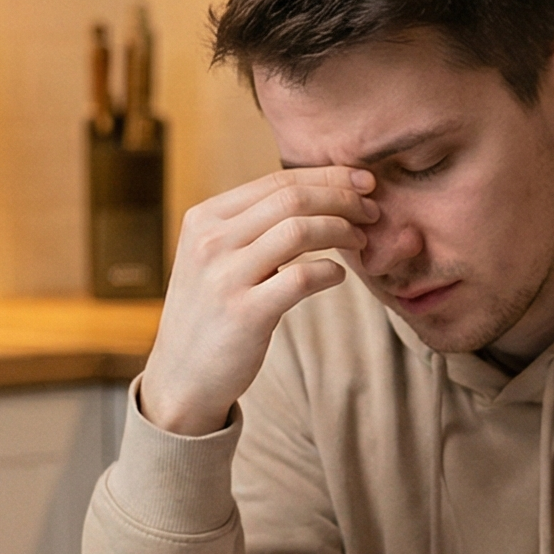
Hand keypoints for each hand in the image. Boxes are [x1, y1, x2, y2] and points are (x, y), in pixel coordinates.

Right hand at [140, 168, 378, 435]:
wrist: (182, 377)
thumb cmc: (211, 313)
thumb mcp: (215, 258)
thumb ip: (251, 228)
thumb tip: (317, 197)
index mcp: (204, 218)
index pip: (275, 180)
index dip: (327, 176)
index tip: (363, 181)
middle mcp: (210, 241)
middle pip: (291, 198)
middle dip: (342, 198)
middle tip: (372, 211)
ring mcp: (224, 276)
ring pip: (299, 230)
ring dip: (341, 230)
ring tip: (361, 240)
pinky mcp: (244, 314)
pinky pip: (301, 278)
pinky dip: (330, 271)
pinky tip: (339, 275)